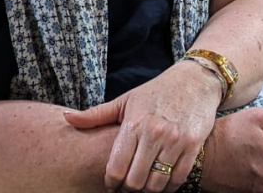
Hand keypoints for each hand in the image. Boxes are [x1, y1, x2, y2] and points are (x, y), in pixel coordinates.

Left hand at [64, 60, 221, 190]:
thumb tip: (67, 118)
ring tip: (144, 185)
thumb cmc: (157, 91)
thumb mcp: (125, 100)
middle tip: (128, 187)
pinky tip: (163, 183)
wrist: (196, 81)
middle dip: (128, 190)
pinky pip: (179, 179)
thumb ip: (96, 115)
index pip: (116, 168)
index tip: (112, 185)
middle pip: (135, 181)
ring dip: (148, 191)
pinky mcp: (193, 146)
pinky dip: (169, 187)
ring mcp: (175, 141)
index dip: (111, 184)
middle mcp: (154, 133)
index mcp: (134, 124)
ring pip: (156, 184)